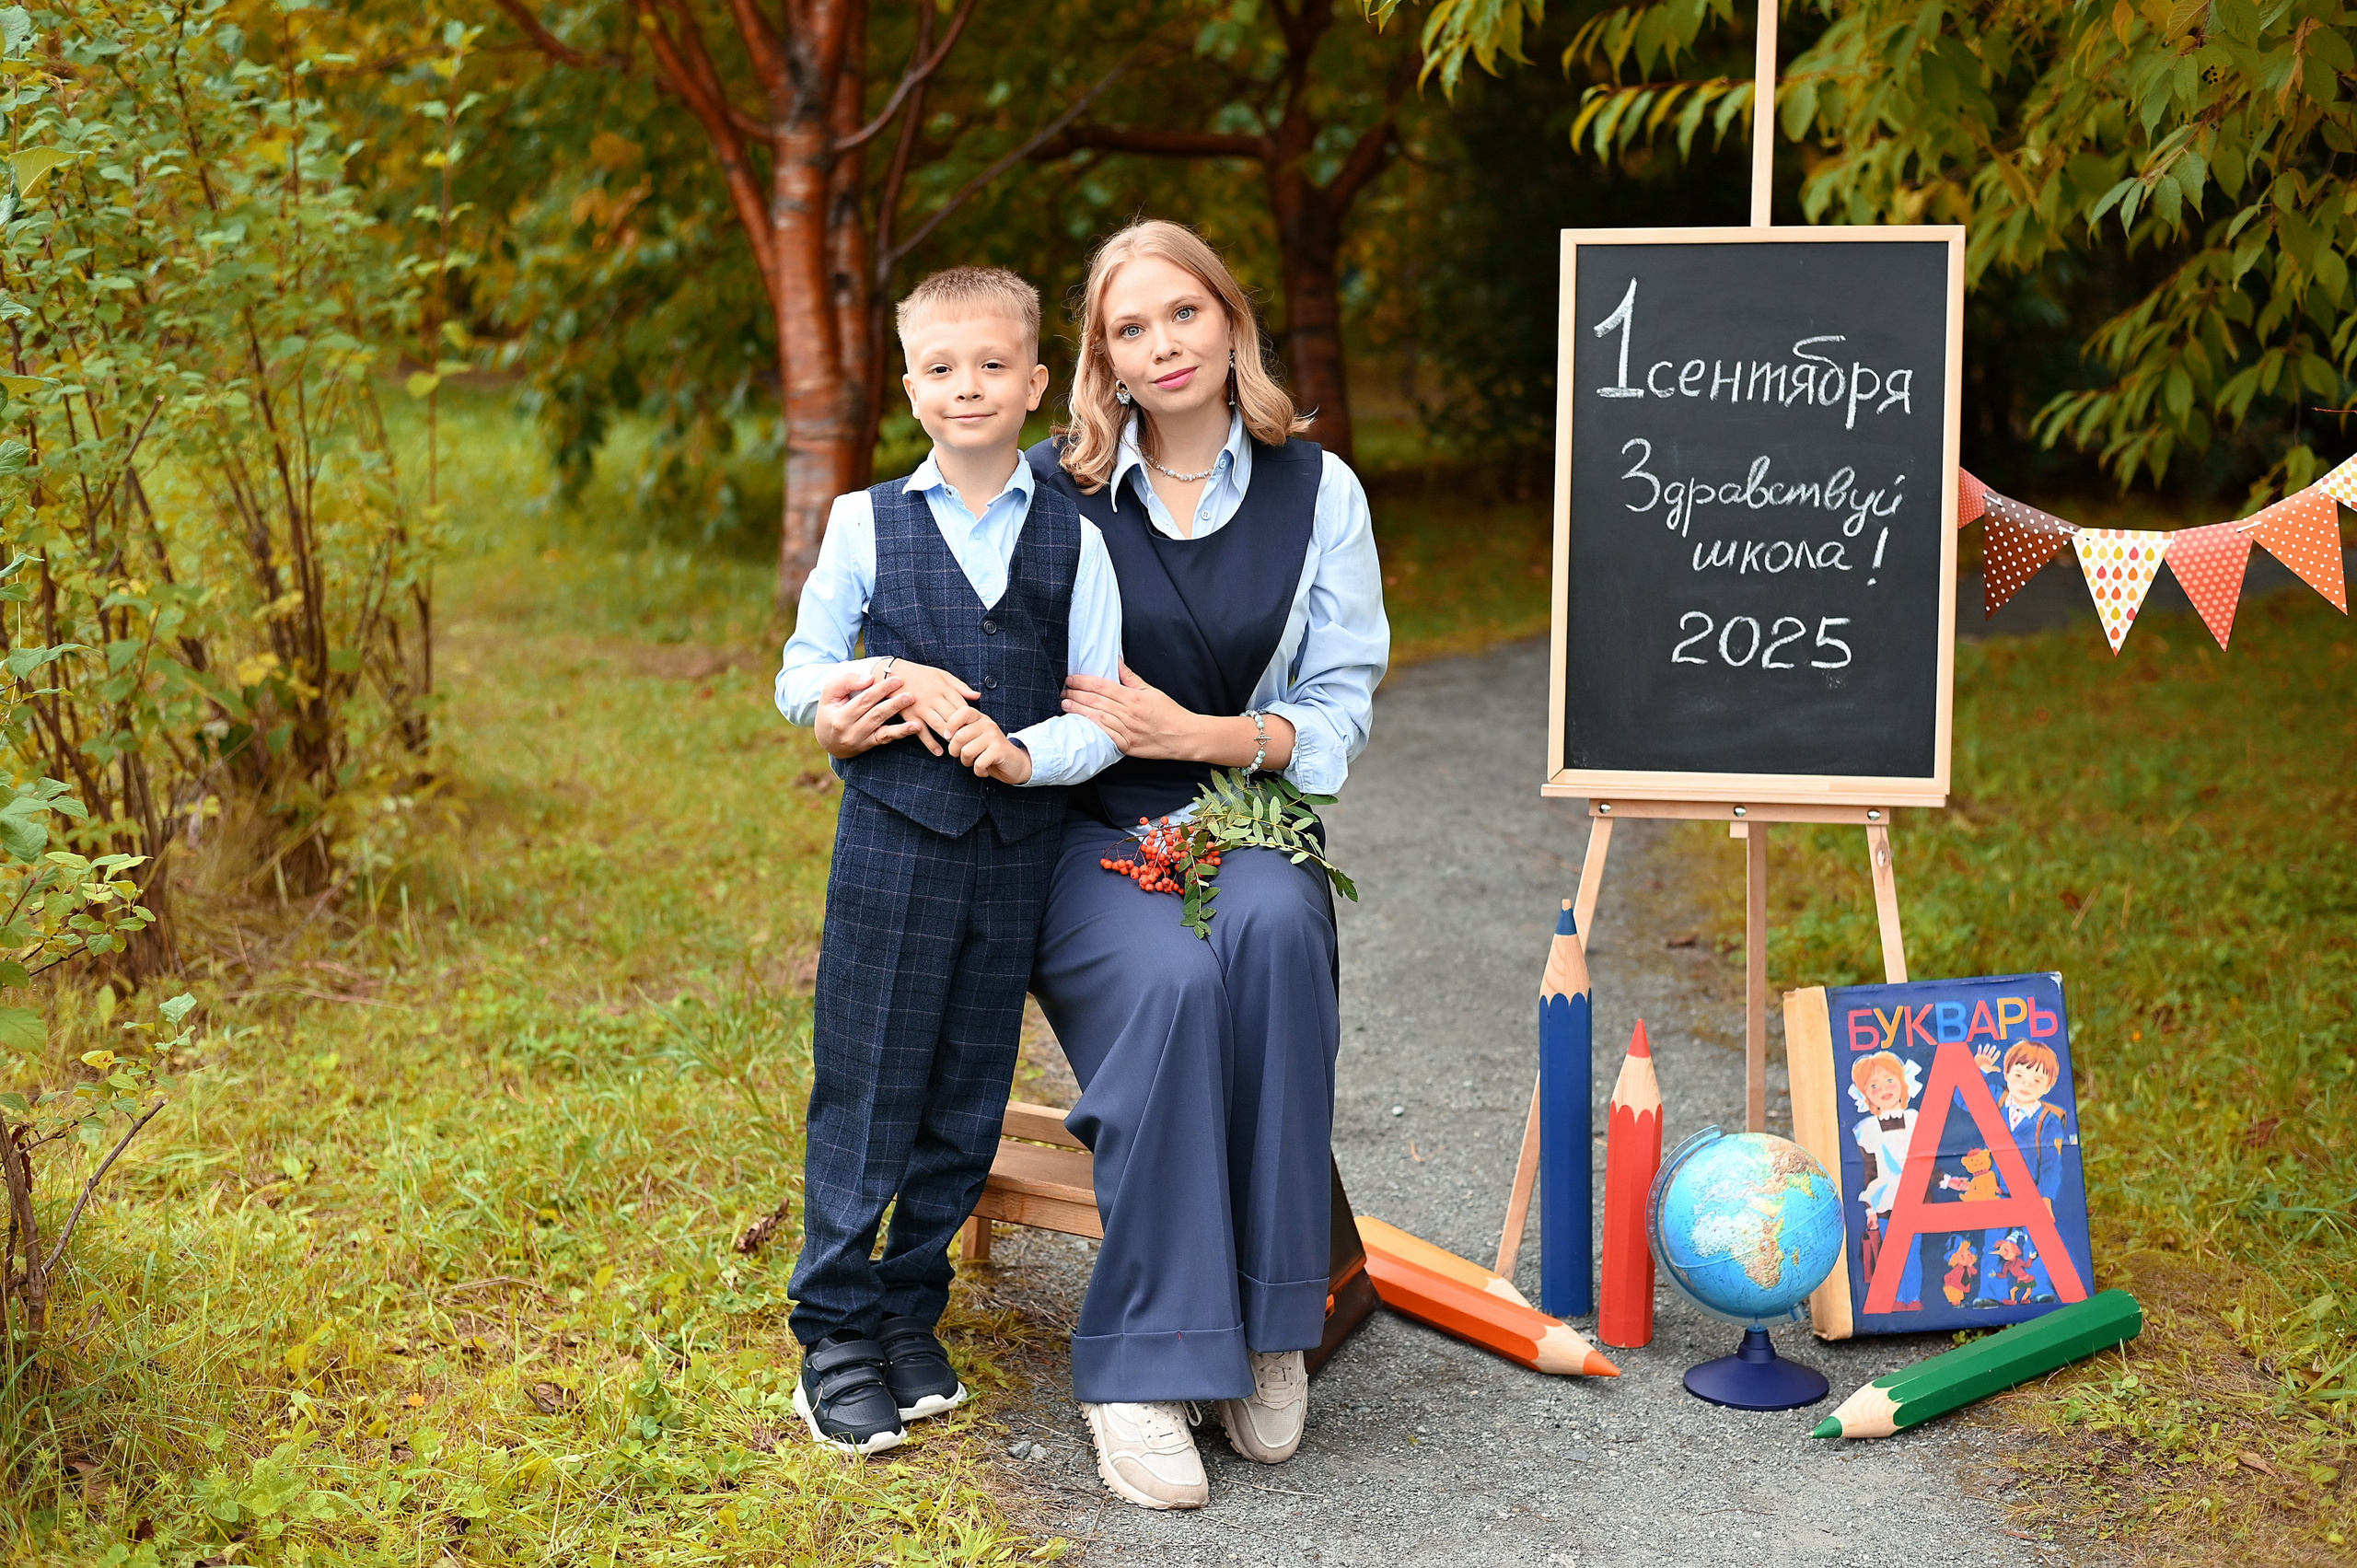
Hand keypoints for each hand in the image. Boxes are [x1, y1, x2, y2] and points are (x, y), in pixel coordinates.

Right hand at [814, 666, 935, 758]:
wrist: (827, 739)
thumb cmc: (830, 710)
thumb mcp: (829, 693)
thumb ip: (846, 682)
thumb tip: (869, 679)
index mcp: (840, 718)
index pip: (864, 701)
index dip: (881, 690)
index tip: (897, 679)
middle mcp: (850, 732)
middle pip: (876, 715)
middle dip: (894, 704)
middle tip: (911, 695)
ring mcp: (861, 741)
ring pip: (884, 730)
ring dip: (902, 722)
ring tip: (916, 713)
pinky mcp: (869, 746)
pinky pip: (886, 739)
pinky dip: (901, 733)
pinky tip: (916, 728)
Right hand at [888, 659, 981, 739]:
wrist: (894, 674)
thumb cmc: (921, 674)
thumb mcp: (942, 675)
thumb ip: (960, 686)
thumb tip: (977, 696)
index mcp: (944, 688)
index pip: (962, 705)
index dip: (970, 717)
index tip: (976, 727)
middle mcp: (934, 698)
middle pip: (953, 717)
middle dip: (962, 729)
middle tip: (971, 741)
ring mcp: (921, 708)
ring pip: (940, 726)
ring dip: (950, 737)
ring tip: (958, 746)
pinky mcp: (910, 716)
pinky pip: (922, 733)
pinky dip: (931, 744)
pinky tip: (939, 752)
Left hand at [945, 707, 1031, 783]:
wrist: (1016, 764)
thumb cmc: (991, 752)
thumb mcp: (976, 739)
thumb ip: (963, 733)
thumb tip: (946, 734)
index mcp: (980, 719)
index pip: (961, 712)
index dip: (950, 724)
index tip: (948, 736)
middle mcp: (987, 724)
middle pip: (959, 736)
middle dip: (955, 751)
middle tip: (962, 756)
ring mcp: (994, 736)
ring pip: (966, 751)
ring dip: (967, 762)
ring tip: (975, 762)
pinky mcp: (999, 750)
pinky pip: (978, 763)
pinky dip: (978, 771)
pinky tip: (984, 770)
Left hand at [1061, 661, 1202, 758]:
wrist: (1184, 736)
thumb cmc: (1169, 713)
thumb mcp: (1151, 691)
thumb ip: (1131, 678)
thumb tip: (1117, 661)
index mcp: (1133, 697)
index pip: (1102, 686)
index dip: (1083, 681)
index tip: (1071, 679)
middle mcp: (1128, 713)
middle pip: (1096, 700)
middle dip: (1076, 694)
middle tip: (1064, 690)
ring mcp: (1127, 731)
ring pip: (1097, 717)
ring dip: (1079, 710)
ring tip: (1065, 705)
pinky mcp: (1127, 746)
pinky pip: (1106, 735)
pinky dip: (1092, 728)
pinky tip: (1080, 724)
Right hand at [1973, 1043, 2000, 1072]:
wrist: (1975, 1068)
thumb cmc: (1983, 1069)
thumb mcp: (1989, 1069)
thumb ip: (1994, 1068)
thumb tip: (1999, 1070)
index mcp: (1990, 1061)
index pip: (1995, 1057)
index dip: (1997, 1054)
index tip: (1998, 1051)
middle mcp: (1987, 1058)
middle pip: (1990, 1053)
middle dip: (1992, 1049)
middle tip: (1994, 1046)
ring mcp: (1982, 1056)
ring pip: (1985, 1051)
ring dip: (1986, 1048)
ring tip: (1988, 1044)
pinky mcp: (1978, 1055)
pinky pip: (1979, 1051)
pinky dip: (1979, 1048)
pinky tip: (1980, 1045)